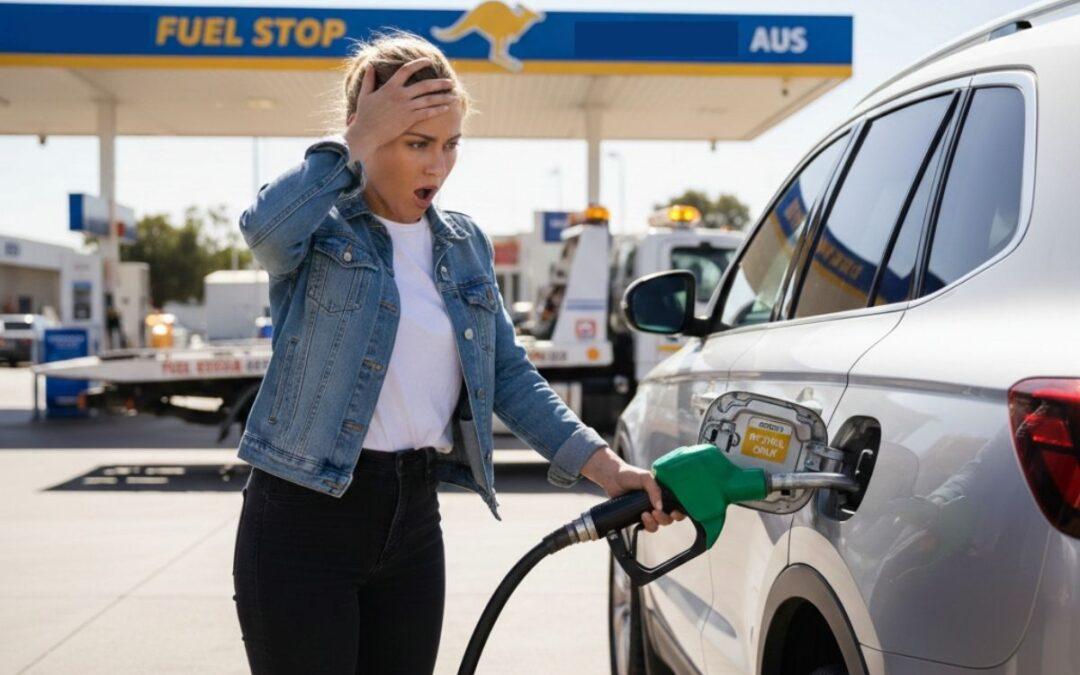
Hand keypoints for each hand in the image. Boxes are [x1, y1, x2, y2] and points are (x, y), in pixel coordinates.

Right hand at [343, 57, 459, 166]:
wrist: (367, 133)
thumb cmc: (364, 115)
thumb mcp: (365, 94)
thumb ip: (369, 79)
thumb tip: (370, 65)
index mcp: (390, 87)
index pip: (406, 70)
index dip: (419, 63)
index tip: (429, 61)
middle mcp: (400, 95)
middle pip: (425, 85)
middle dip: (439, 83)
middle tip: (450, 82)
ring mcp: (406, 107)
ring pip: (429, 100)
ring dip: (443, 97)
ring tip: (454, 95)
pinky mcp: (409, 119)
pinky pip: (427, 113)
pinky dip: (437, 110)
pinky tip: (446, 108)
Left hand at [581, 447, 685, 532]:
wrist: (612, 478)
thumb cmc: (630, 474)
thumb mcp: (645, 478)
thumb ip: (654, 490)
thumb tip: (660, 507)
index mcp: (665, 493)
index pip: (679, 506)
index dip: (680, 512)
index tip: (674, 512)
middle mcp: (659, 503)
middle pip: (670, 518)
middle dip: (665, 518)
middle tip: (655, 512)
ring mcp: (649, 511)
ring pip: (659, 524)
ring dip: (654, 523)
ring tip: (644, 514)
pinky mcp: (639, 517)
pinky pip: (648, 526)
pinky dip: (647, 525)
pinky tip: (641, 517)